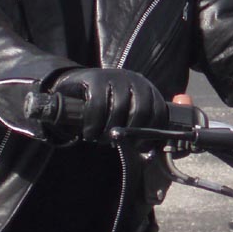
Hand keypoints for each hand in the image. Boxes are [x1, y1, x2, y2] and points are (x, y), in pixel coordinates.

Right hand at [49, 68, 167, 141]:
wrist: (74, 88)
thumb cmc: (104, 109)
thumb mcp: (124, 117)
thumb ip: (137, 131)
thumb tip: (147, 155)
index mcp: (147, 90)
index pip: (158, 112)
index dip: (150, 133)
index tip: (139, 148)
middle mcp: (134, 80)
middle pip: (140, 111)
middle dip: (128, 133)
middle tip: (115, 142)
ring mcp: (115, 76)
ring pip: (119, 109)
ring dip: (108, 130)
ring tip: (99, 137)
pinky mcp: (95, 78)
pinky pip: (98, 105)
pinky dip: (93, 124)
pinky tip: (89, 132)